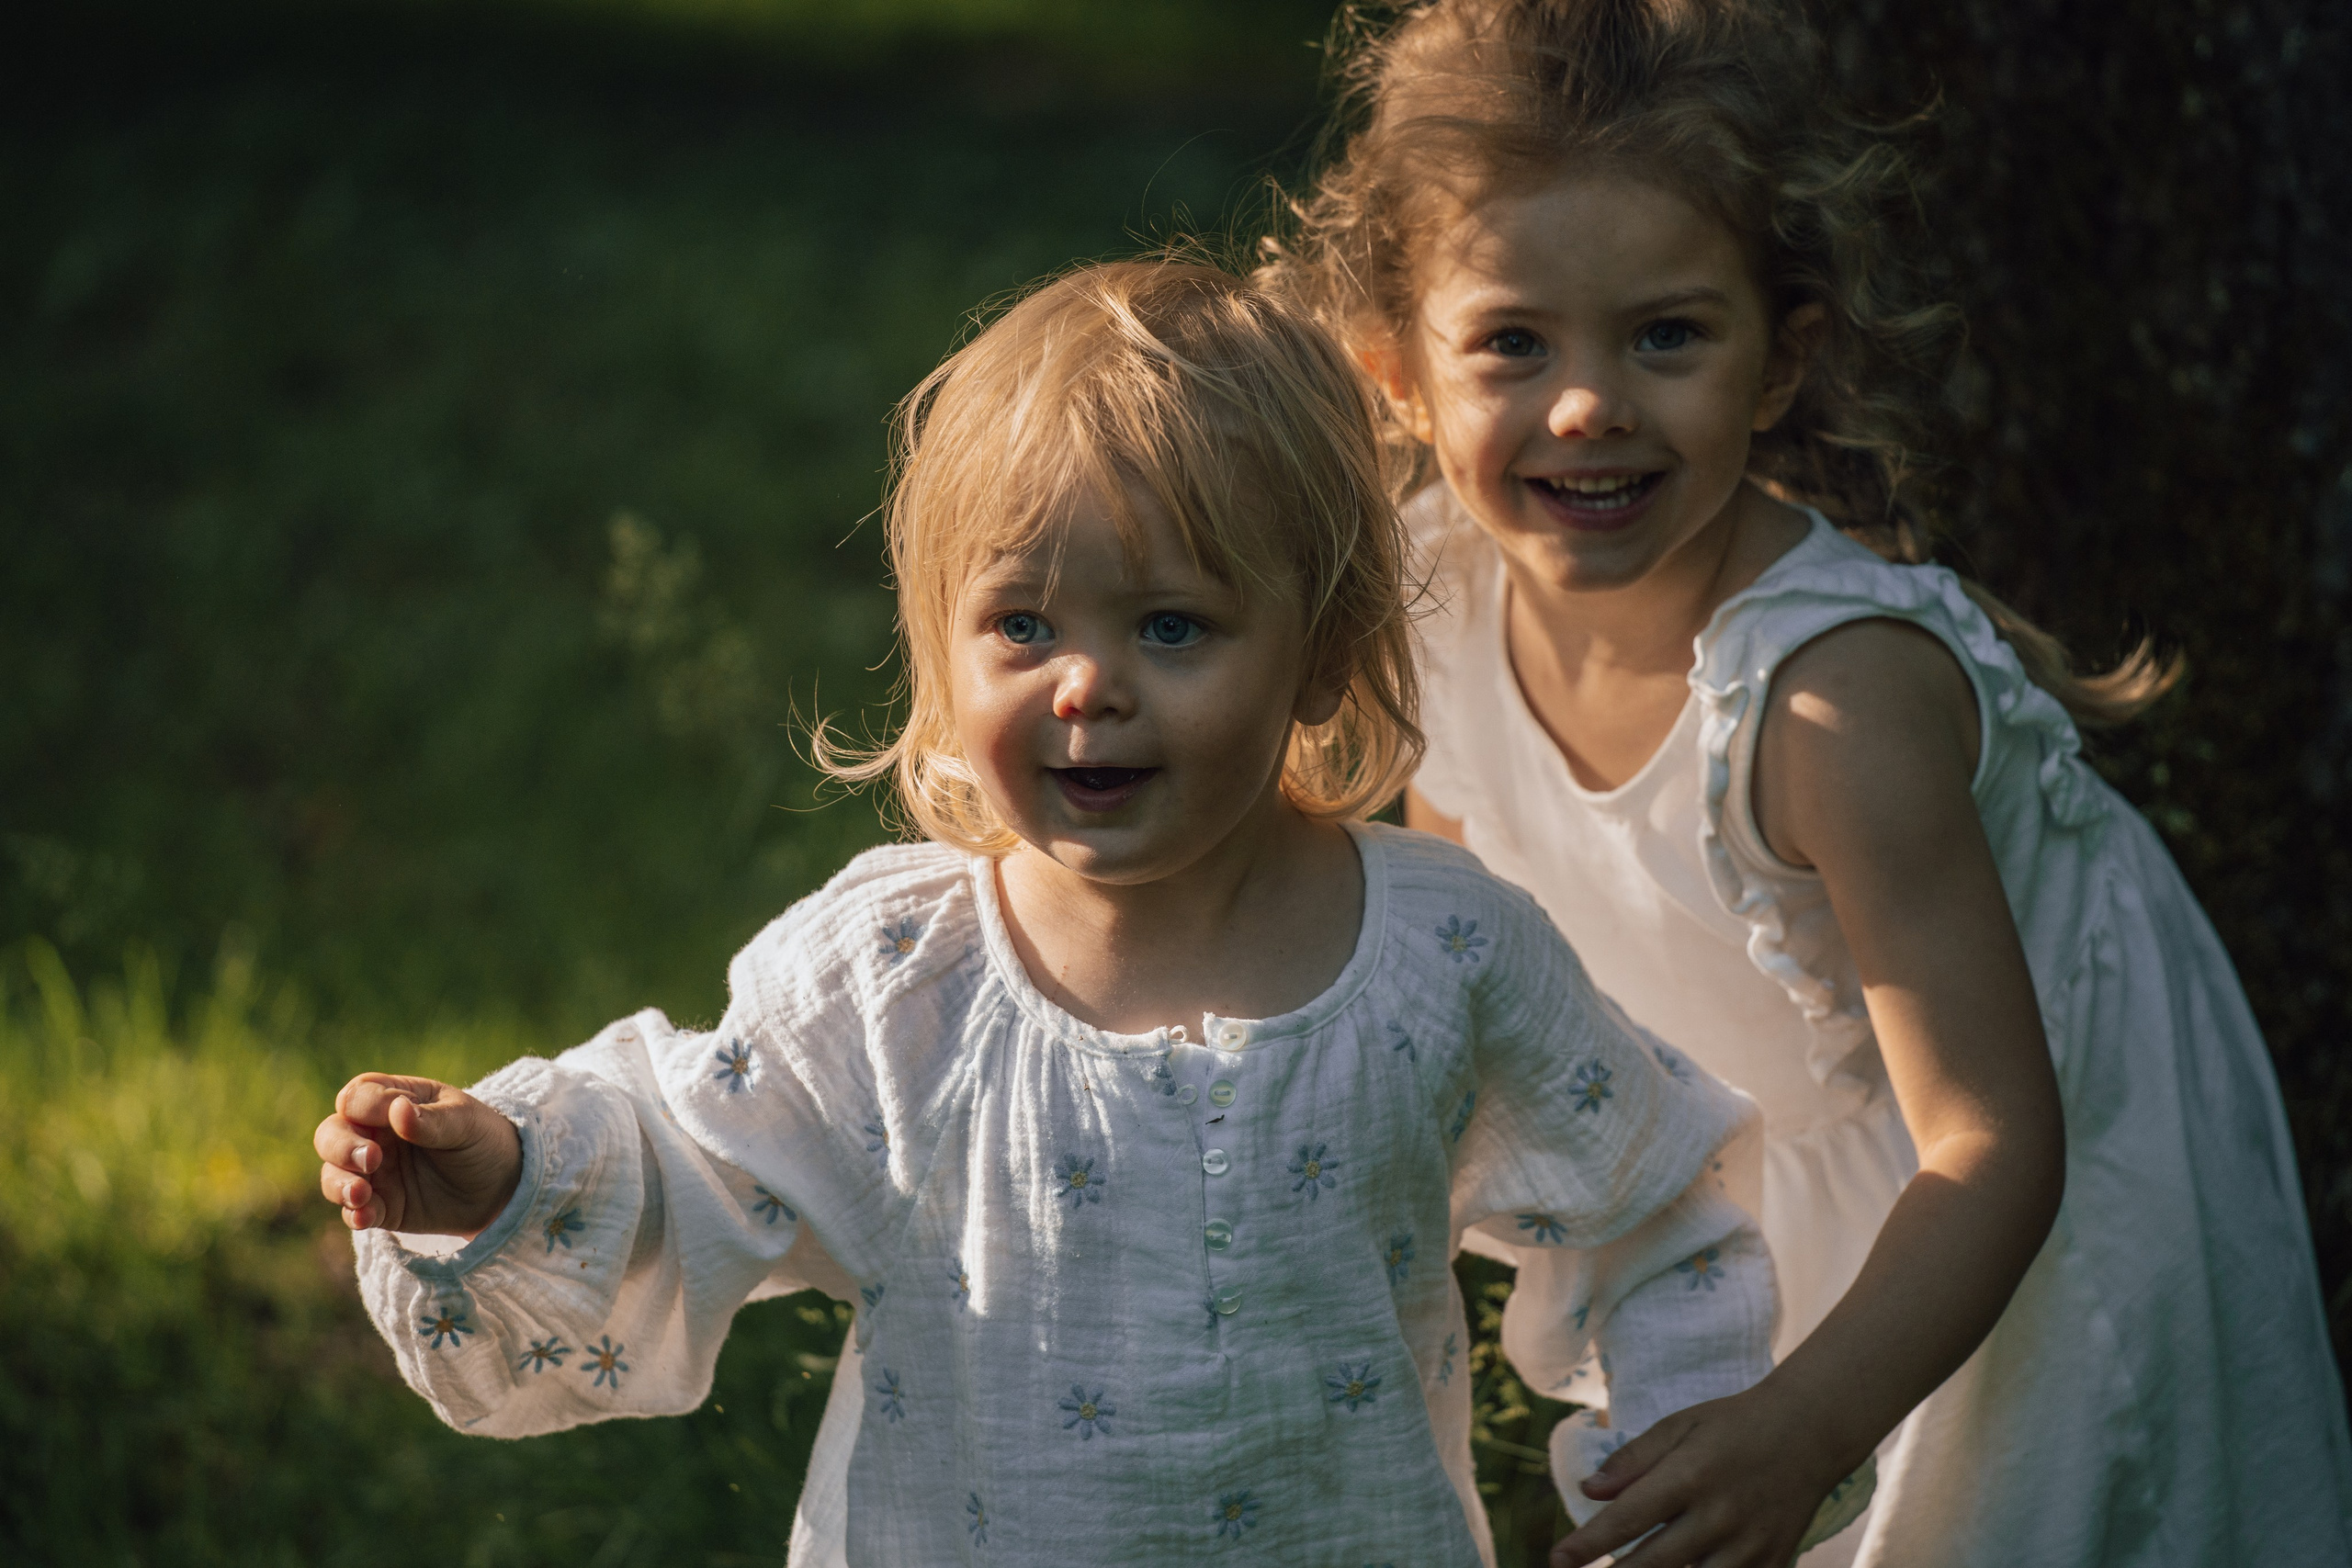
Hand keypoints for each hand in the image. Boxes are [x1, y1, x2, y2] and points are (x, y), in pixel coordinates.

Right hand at [313, 1073, 522, 1236]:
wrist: (504, 1185)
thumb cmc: (483, 1139)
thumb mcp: (466, 1123)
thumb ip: (431, 1120)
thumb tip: (398, 1110)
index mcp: (393, 1101)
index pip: (358, 1096)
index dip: (364, 1105)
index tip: (393, 1115)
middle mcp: (375, 1135)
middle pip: (331, 1134)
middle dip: (341, 1146)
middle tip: (372, 1159)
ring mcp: (374, 1173)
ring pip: (333, 1174)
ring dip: (339, 1183)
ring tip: (361, 1193)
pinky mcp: (382, 1206)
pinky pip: (354, 1211)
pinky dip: (354, 1214)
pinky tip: (365, 1216)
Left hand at [1550, 1384, 1851, 1567]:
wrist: (1810, 1432)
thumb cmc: (1733, 1425)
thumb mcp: (1679, 1425)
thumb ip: (1632, 1460)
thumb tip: (1587, 1490)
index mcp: (1690, 1475)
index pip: (1627, 1519)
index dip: (1588, 1545)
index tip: (1557, 1560)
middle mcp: (1720, 1516)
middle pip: (1654, 1565)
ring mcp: (1749, 1547)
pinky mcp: (1772, 1564)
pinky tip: (1680, 1567)